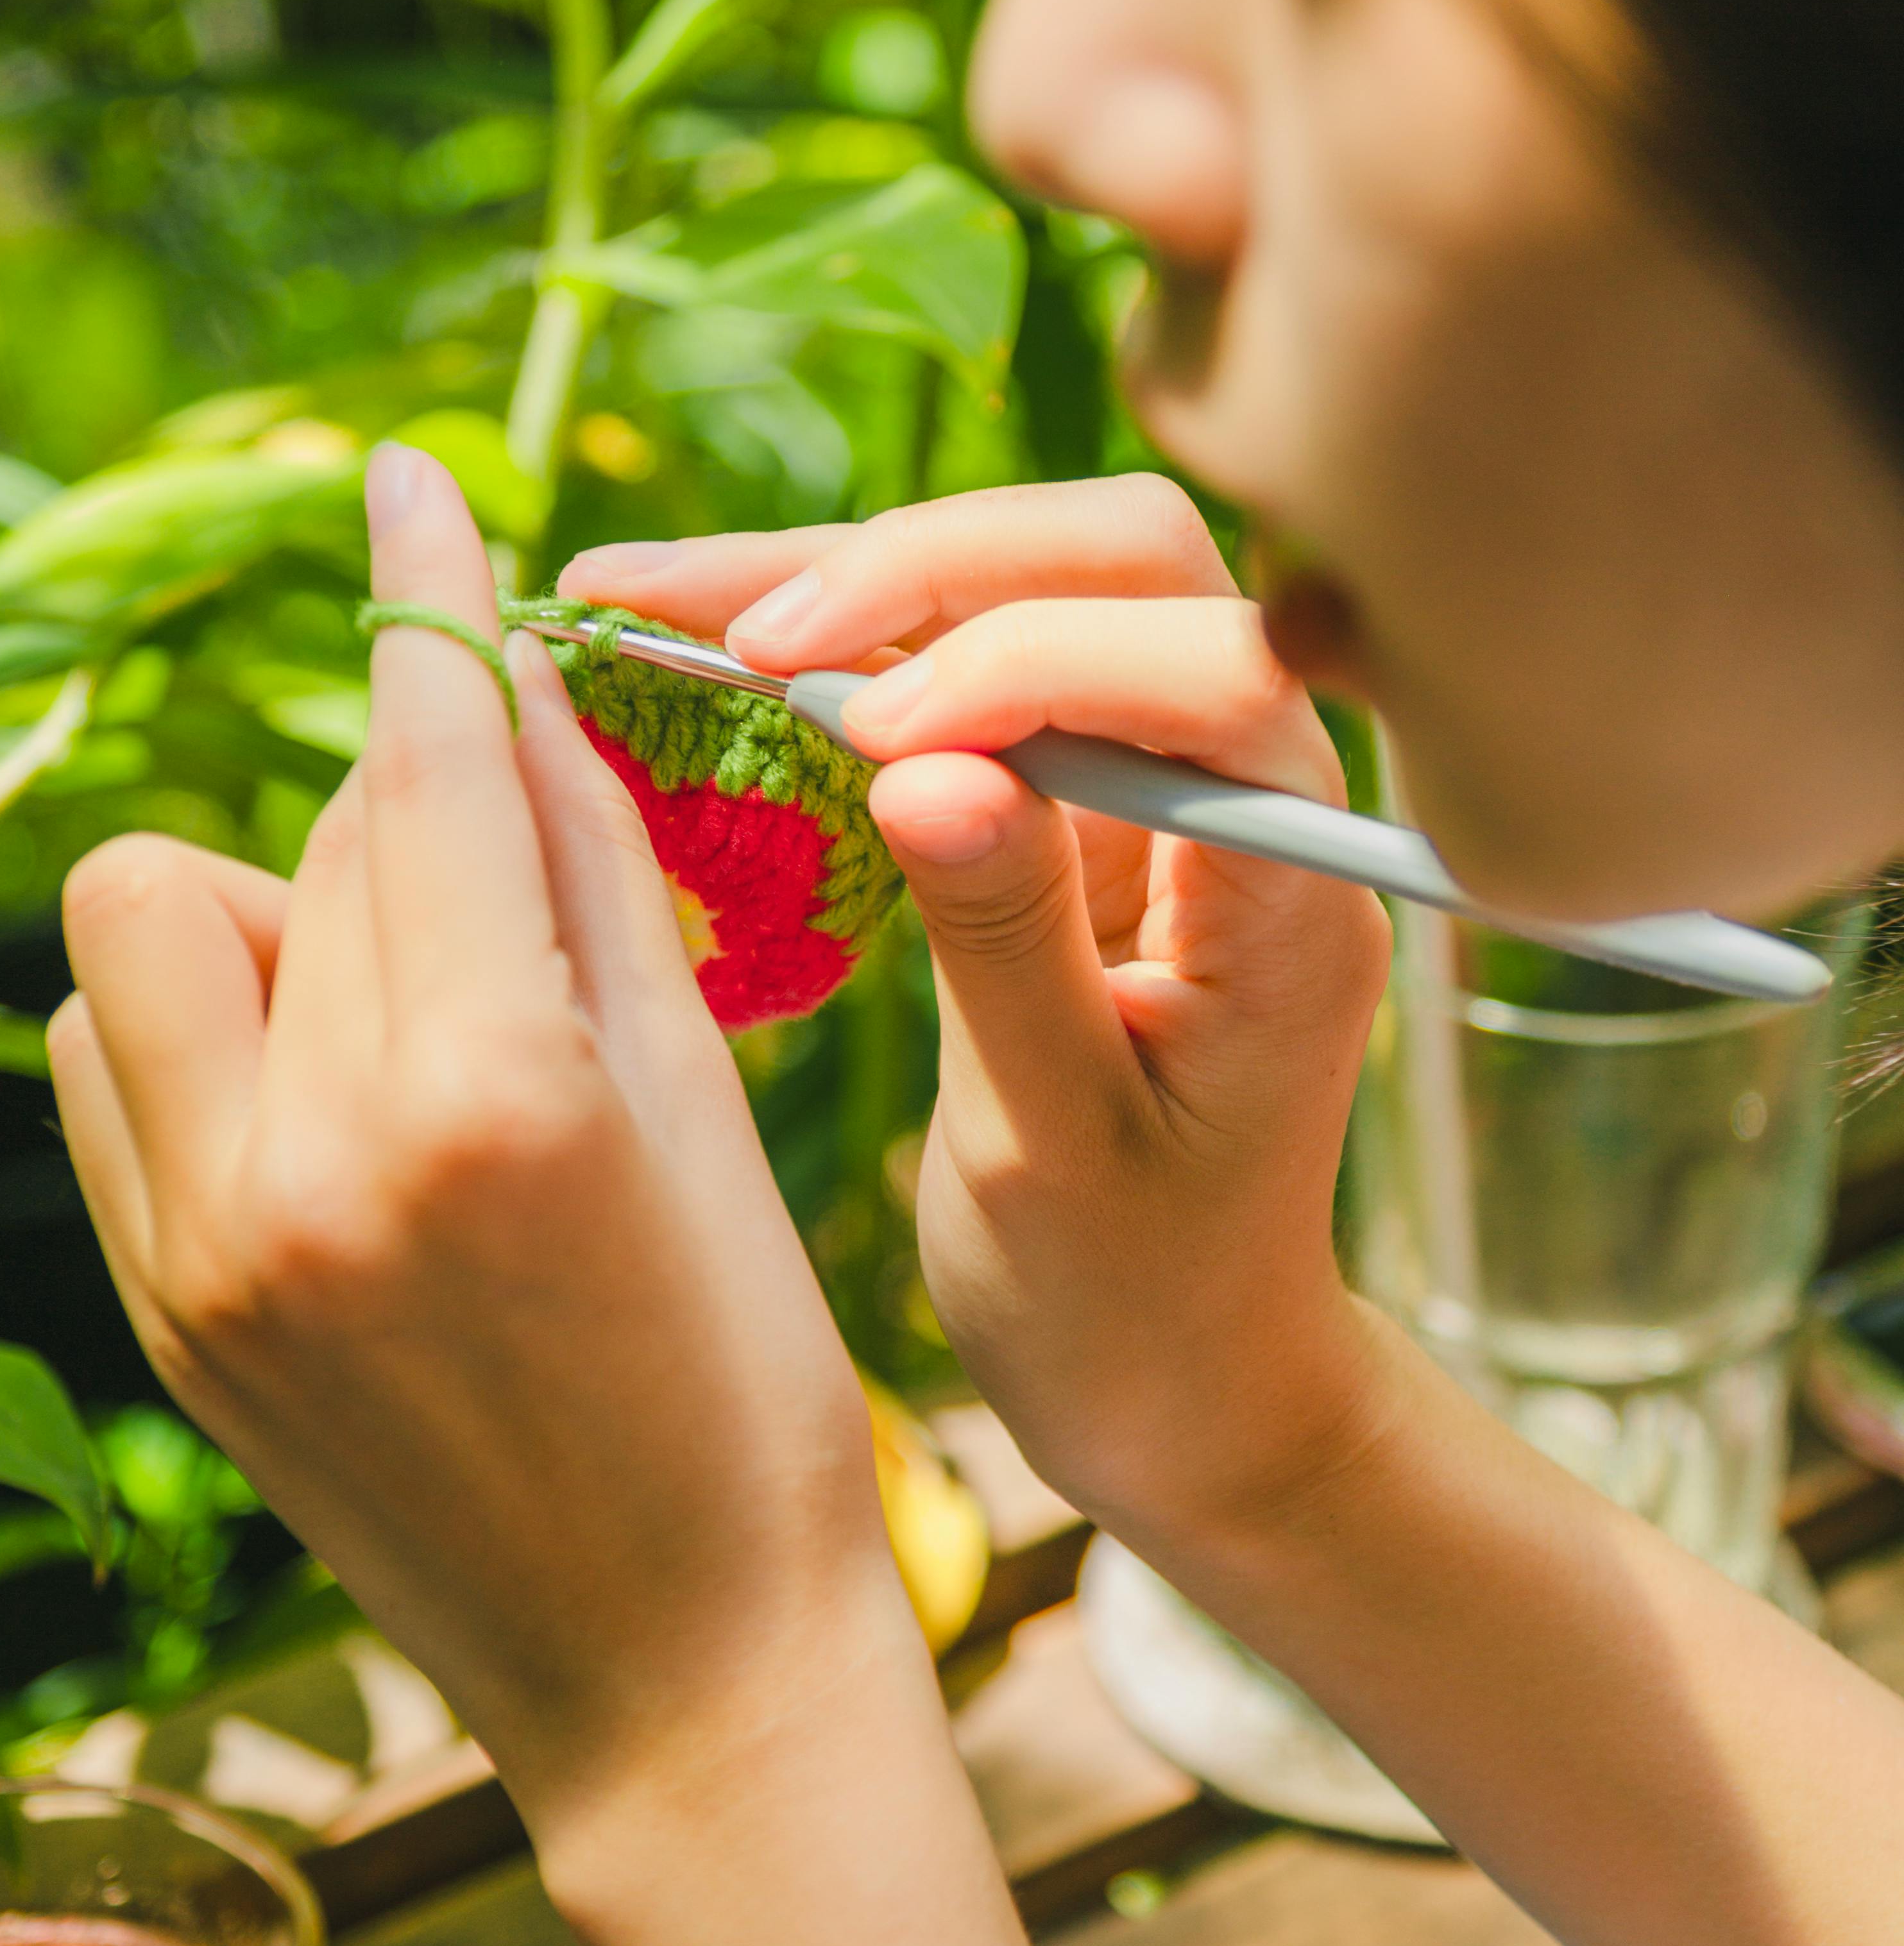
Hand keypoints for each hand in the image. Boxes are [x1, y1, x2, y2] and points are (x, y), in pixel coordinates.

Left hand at [52, 448, 916, 1847]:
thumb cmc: (749, 1390)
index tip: (402, 476)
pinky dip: (204, 1028)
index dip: (429, 598)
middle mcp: (312, 1160)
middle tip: (523, 913)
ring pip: (156, 925)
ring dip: (274, 916)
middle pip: (324, 834)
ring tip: (402, 1027)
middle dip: (425, 814)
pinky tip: (323, 1107)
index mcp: (494, 1099)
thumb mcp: (710, 1110)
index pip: (438, 764)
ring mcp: (208, 1246)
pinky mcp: (159, 1308)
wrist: (672, 1674)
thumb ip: (596, 878)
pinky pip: (110, 1057)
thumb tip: (517, 692)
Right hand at [566, 478, 1395, 1559]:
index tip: (861, 725)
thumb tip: (928, 761)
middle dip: (927, 561)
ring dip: (857, 578)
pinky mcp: (1086, 808)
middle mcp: (1256, 805)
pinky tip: (711, 647)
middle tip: (728, 619)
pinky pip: (975, 673)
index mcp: (1292, 894)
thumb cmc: (1138, 1302)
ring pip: (1035, 590)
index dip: (1033, 656)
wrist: (1186, 1384)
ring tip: (653, 594)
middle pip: (1127, 566)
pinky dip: (848, 648)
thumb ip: (1005, 943)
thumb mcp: (1052, 1148)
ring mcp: (1170, 793)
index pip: (1209, 671)